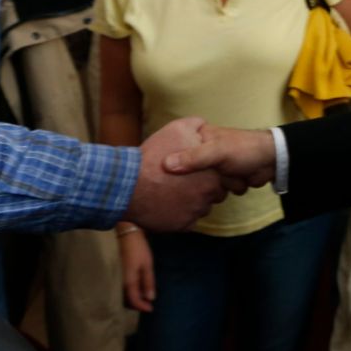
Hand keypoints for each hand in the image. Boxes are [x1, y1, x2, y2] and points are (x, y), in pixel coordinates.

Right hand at [118, 230, 155, 312]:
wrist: (123, 231)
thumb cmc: (137, 247)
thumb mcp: (147, 264)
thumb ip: (148, 282)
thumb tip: (150, 298)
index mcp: (127, 281)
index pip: (134, 301)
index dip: (142, 307)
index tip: (151, 309)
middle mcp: (118, 282)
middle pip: (126, 299)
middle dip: (136, 303)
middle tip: (147, 303)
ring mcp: (114, 276)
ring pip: (122, 293)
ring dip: (131, 297)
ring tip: (142, 296)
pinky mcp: (112, 271)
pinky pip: (119, 286)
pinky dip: (127, 289)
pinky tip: (134, 286)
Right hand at [123, 116, 226, 230]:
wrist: (127, 186)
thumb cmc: (152, 157)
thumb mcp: (176, 130)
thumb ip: (196, 125)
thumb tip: (203, 126)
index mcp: (212, 172)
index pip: (223, 176)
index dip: (210, 172)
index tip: (197, 171)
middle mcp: (208, 193)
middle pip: (215, 194)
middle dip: (203, 188)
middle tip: (184, 182)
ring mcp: (197, 211)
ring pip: (202, 208)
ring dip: (193, 202)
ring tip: (174, 192)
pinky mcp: (184, 225)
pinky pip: (189, 220)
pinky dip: (181, 215)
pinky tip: (169, 205)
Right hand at [164, 124, 276, 189]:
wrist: (271, 161)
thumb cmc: (243, 149)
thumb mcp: (216, 151)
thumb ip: (192, 157)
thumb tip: (165, 165)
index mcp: (197, 139)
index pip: (176, 155)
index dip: (177, 168)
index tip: (176, 174)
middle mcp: (201, 154)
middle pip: (189, 175)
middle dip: (203, 180)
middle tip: (217, 173)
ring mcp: (211, 169)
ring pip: (202, 187)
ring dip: (217, 188)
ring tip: (229, 176)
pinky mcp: (221, 181)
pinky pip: (213, 194)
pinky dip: (224, 193)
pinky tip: (232, 184)